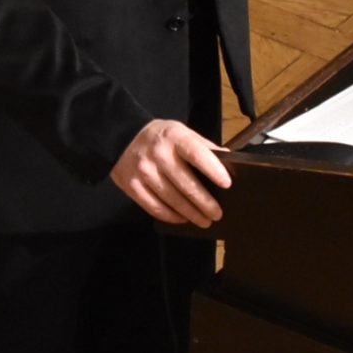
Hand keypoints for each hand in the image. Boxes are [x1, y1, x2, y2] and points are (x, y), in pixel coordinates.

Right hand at [111, 119, 231, 225]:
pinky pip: (154, 207)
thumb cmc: (161, 138)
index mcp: (175, 137)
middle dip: (205, 203)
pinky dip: (171, 216)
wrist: (123, 138)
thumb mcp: (182, 132)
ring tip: (204, 220)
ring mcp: (143, 171)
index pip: (197, 154)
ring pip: (172, 200)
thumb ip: (203, 147)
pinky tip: (182, 218)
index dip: (213, 170)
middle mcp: (158, 154)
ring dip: (190, 214)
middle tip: (217, 214)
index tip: (227, 184)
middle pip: (186, 184)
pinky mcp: (132, 186)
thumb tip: (229, 162)